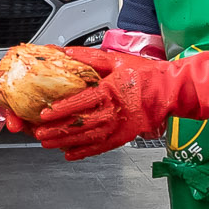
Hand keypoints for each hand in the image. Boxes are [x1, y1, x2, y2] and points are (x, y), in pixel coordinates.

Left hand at [32, 47, 181, 160]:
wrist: (169, 91)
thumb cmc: (146, 75)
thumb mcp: (117, 60)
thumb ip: (91, 58)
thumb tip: (67, 54)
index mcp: (110, 91)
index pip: (81, 102)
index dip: (62, 110)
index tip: (45, 114)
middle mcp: (113, 111)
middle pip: (81, 124)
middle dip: (58, 131)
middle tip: (40, 134)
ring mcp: (118, 127)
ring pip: (88, 138)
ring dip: (66, 142)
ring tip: (48, 144)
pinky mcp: (123, 136)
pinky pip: (101, 147)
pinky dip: (84, 152)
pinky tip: (70, 154)